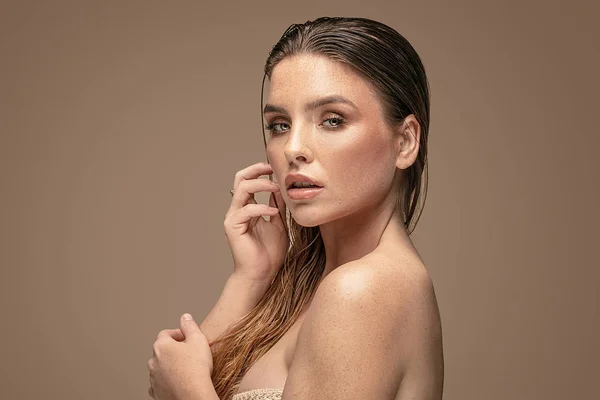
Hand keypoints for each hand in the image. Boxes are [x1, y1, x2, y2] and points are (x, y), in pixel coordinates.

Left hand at [147, 313, 212, 399]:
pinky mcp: (156, 392)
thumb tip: (185, 317)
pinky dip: (168, 380)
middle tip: (190, 353)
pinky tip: (180, 381)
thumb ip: (190, 325)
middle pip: (163, 350)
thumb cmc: (196, 369)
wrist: (193, 396)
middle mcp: (153, 361)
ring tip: (187, 368)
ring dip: (170, 365)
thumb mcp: (198, 339)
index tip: (188, 338)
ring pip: (161, 366)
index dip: (179, 334)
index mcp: (161, 346)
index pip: (166, 333)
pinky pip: (160, 382)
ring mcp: (153, 378)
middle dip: (175, 349)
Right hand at [224, 162, 288, 283]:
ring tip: (276, 187)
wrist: (261, 274)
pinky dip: (261, 207)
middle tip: (271, 168)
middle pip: (240, 178)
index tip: (276, 167)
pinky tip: (274, 213)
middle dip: (256, 170)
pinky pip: (246, 210)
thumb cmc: (269, 253)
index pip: (249, 181)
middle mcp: (238, 209)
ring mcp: (233, 217)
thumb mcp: (279, 224)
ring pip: (241, 189)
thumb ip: (278, 206)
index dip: (261, 171)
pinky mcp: (232, 227)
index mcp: (248, 207)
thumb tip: (281, 188)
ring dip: (261, 184)